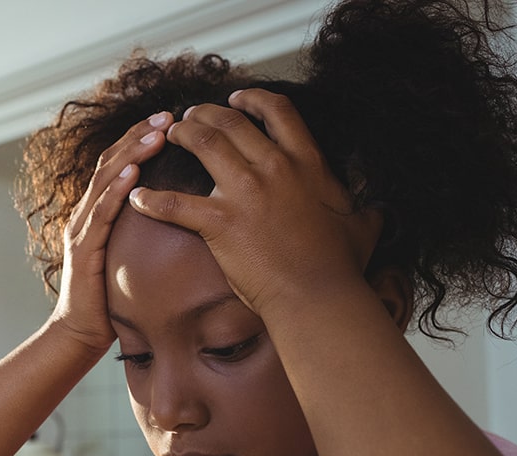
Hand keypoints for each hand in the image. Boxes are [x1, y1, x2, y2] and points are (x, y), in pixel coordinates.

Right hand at [50, 111, 171, 352]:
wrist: (82, 332)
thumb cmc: (112, 296)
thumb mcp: (133, 253)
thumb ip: (146, 229)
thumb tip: (183, 211)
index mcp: (98, 211)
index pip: (118, 162)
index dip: (141, 138)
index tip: (170, 119)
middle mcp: (86, 213)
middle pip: (111, 161)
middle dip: (139, 135)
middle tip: (168, 115)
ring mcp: (81, 229)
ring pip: (104, 180)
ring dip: (131, 154)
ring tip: (155, 135)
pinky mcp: (82, 250)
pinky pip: (100, 214)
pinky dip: (116, 191)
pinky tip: (133, 174)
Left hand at [128, 89, 381, 317]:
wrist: (318, 295)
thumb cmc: (340, 267)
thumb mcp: (362, 228)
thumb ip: (367, 213)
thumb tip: (380, 211)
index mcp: (307, 163)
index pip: (278, 112)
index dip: (252, 100)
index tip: (234, 100)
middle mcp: (274, 167)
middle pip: (231, 122)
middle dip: (205, 114)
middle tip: (189, 116)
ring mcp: (245, 192)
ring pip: (203, 144)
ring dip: (181, 134)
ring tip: (166, 136)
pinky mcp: (220, 222)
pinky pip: (175, 204)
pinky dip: (151, 200)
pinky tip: (136, 198)